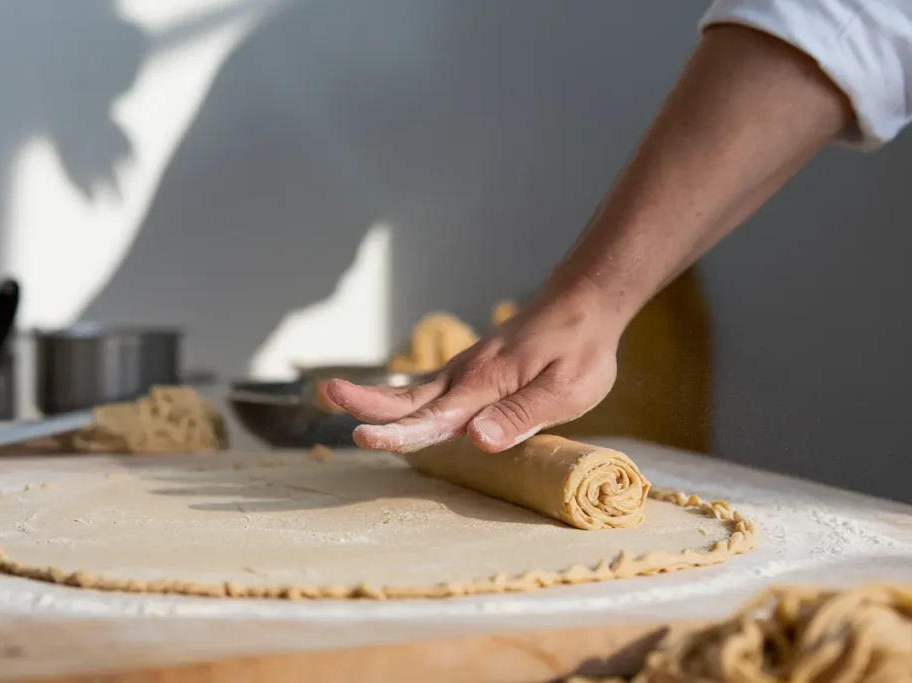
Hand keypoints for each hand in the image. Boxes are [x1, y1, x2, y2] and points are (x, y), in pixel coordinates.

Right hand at [324, 287, 624, 452]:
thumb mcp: (566, 391)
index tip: (364, 438)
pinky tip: (385, 407)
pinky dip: (399, 398)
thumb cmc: (581, 350)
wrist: (585, 304)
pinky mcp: (472, 371)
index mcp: (486, 384)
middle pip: (408, 396)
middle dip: (365, 401)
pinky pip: (429, 389)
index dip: (398, 433)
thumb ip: (520, 416)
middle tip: (326, 394)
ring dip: (374, 399)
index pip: (434, 416)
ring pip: (412, 391)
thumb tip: (476, 442)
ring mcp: (466, 371)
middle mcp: (467, 376)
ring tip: (334, 395)